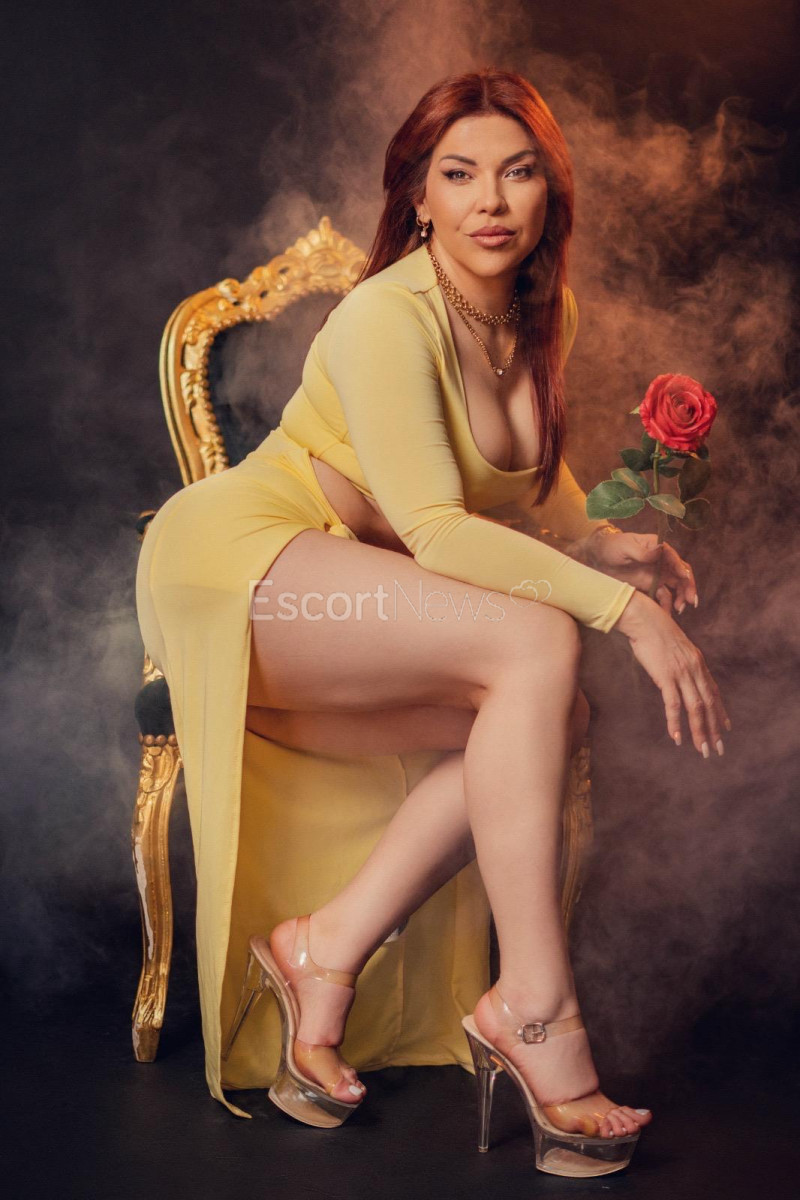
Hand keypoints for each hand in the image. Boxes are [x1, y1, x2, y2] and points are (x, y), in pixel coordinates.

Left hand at [573, 526, 697, 614]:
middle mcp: (662, 560)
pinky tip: (668, 614)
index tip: (685, 580)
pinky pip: (664, 595)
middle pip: (681, 574)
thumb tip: (660, 550)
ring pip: (677, 586)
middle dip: (689, 587)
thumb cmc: (611, 547)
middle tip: (691, 601)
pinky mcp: (651, 585)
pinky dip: (668, 604)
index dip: (682, 570)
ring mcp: (658, 574)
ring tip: (680, 609)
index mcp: (658, 547)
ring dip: (681, 597)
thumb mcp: (625, 547)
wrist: (597, 558)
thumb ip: (642, 551)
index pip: (675, 558)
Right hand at [615, 592, 730, 755]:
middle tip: (717, 749)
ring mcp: (682, 673)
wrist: (644, 619)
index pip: (714, 692)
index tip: (726, 729)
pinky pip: (673, 704)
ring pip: (696, 708)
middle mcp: (694, 670)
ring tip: (702, 750)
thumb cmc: (655, 631)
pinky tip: (677, 737)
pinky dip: (675, 722)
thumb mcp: (676, 647)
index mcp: (698, 663)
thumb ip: (682, 663)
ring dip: (699, 731)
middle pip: (709, 704)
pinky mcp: (666, 676)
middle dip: (714, 729)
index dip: (721, 712)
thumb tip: (680, 675)